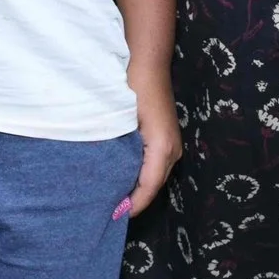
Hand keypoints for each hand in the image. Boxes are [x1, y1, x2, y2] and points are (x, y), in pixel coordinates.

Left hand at [122, 61, 181, 217]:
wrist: (147, 61)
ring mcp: (172, 143)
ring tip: (115, 200)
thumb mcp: (121, 120)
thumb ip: (118, 150)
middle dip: (134, 202)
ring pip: (155, 176)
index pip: (147, 188)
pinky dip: (141, 176)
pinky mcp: (167, 137)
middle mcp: (172, 150)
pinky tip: (124, 177)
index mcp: (162, 149)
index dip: (131, 205)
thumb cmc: (132, 87)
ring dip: (138, 189)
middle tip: (109, 213)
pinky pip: (155, 165)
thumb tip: (106, 177)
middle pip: (153, 186)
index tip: (112, 217)